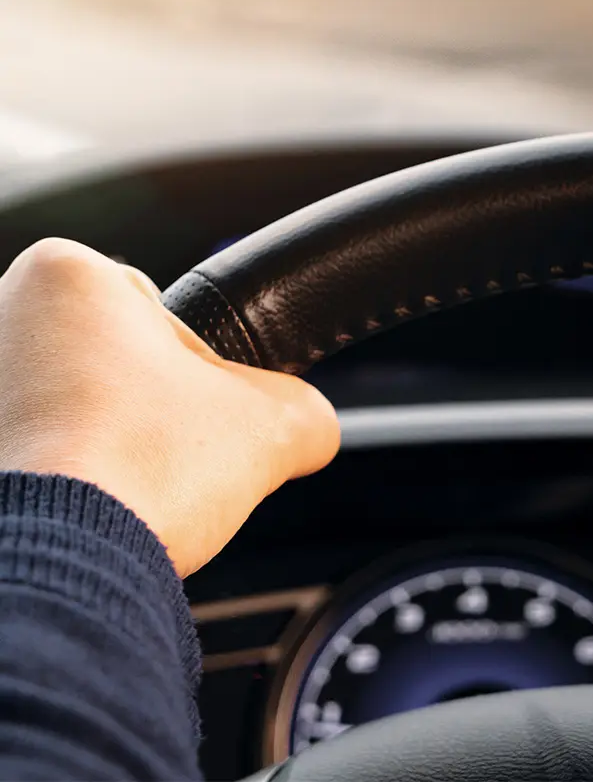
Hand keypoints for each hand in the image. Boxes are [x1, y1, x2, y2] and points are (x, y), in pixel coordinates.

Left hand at [0, 239, 339, 575]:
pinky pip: (25, 447)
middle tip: (162, 454)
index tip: (195, 417)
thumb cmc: (142, 473)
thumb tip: (311, 427)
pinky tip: (78, 508)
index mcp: (64, 275)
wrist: (56, 570)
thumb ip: (306, 410)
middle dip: (141, 404)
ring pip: (63, 403)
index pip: (161, 314)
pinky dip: (53, 473)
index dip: (196, 371)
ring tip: (120, 486)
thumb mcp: (272, 426)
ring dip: (97, 438)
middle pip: (106, 357)